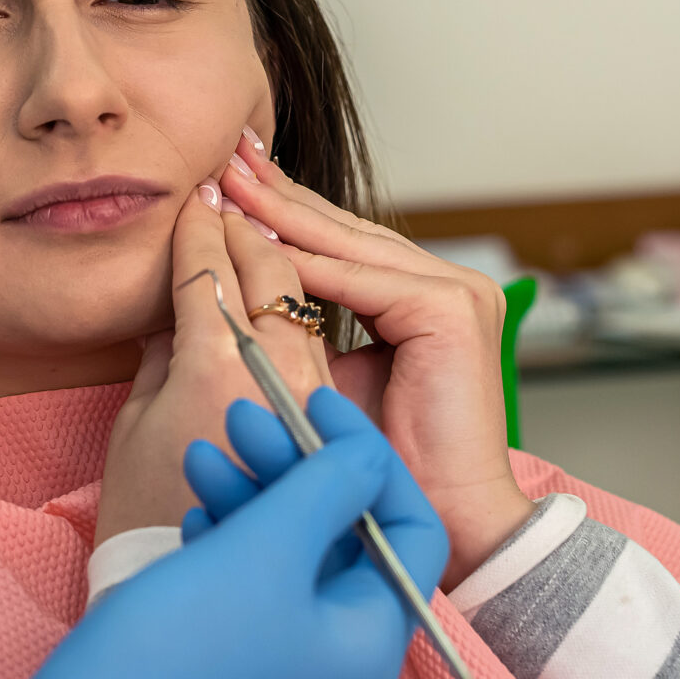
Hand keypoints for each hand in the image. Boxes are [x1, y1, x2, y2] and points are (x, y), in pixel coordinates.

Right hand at [0, 390, 445, 678]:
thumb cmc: (186, 642)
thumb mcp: (268, 547)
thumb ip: (329, 489)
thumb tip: (368, 456)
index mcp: (372, 640)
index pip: (412, 533)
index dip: (371, 460)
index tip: (317, 404)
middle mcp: (340, 660)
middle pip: (345, 539)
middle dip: (297, 469)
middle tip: (244, 415)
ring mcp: (284, 668)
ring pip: (289, 555)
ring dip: (254, 494)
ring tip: (202, 451)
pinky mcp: (233, 667)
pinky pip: (249, 585)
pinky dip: (228, 536)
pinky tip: (192, 507)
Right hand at [95, 180, 331, 542]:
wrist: (222, 612)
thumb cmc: (152, 531)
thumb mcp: (135, 433)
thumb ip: (159, 359)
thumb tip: (175, 312)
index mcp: (215, 372)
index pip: (213, 273)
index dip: (201, 230)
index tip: (196, 198)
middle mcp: (276, 379)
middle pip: (270, 275)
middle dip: (248, 224)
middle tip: (229, 187)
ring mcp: (312, 400)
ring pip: (304, 303)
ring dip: (282, 251)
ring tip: (259, 211)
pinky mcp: (329, 423)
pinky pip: (316, 343)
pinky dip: (300, 301)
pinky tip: (287, 278)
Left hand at [219, 126, 531, 582]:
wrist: (439, 521)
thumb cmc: (378, 466)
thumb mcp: (327, 382)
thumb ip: (297, 334)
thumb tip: (226, 300)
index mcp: (420, 298)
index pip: (341, 243)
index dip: (281, 213)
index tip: (224, 184)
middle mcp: (445, 284)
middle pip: (343, 230)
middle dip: (278, 195)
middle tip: (223, 157)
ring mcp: (455, 292)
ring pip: (347, 244)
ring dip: (283, 213)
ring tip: (230, 183)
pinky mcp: (451, 310)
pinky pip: (360, 279)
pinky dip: (305, 261)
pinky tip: (257, 237)